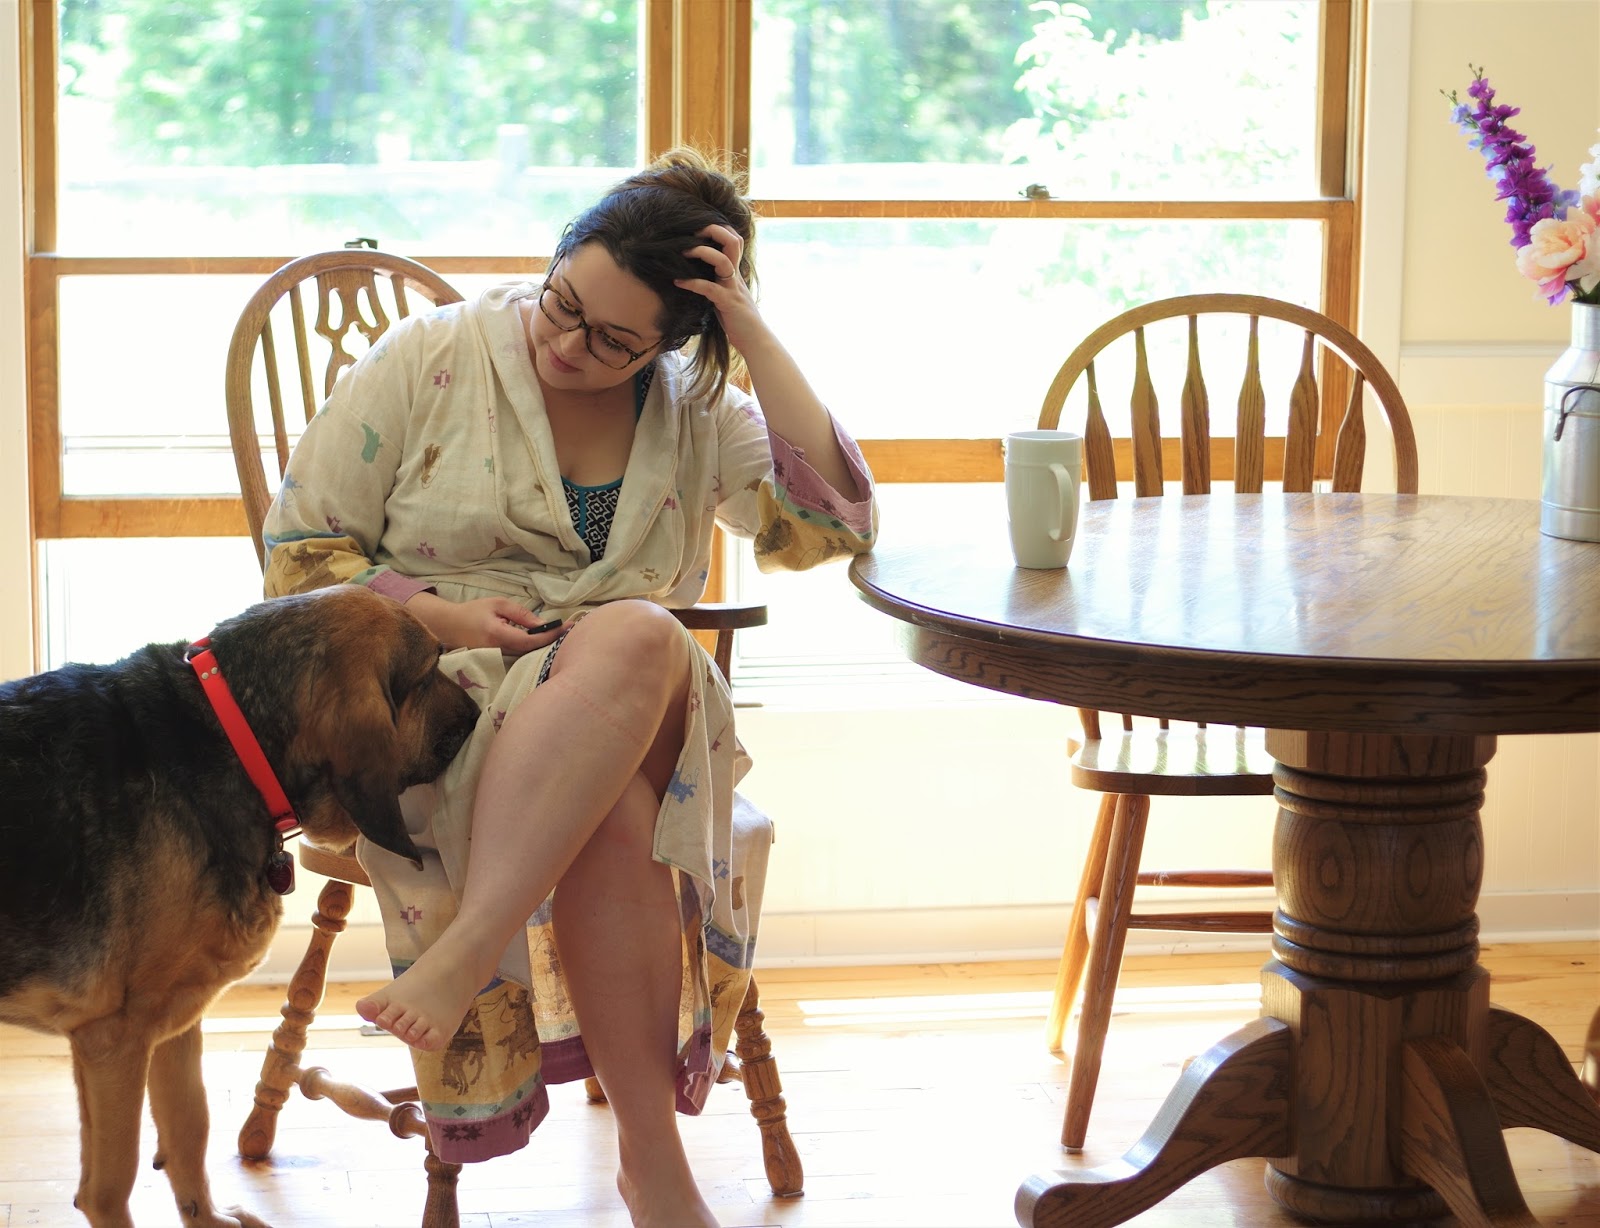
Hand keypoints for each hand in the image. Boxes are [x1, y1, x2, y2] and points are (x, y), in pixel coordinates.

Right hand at [406, 593, 567, 655]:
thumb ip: (521, 614)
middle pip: (531, 651)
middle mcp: (498, 651)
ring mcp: (496, 659)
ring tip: (561, 635)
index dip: (550, 636)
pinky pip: (519, 657)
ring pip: (526, 656)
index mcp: (497, 634)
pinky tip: (544, 643)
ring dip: (544, 647)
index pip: (530, 640)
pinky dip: (533, 650)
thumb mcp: (498, 605)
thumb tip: (543, 624)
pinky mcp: (496, 662)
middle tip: (571, 630)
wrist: (449, 626)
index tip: (567, 627)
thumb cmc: (473, 612)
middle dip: (551, 642)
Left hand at [676, 223, 769, 353]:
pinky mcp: (727, 302)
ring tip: (682, 253)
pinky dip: (692, 283)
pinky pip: (709, 288)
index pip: (734, 240)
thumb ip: (719, 284)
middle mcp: (736, 276)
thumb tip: (698, 276)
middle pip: (733, 241)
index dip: (719, 229)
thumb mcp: (728, 296)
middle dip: (713, 231)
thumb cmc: (740, 322)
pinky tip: (678, 282)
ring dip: (701, 252)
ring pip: (722, 260)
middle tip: (692, 232)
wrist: (756, 341)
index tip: (698, 230)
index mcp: (736, 273)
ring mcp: (733, 288)